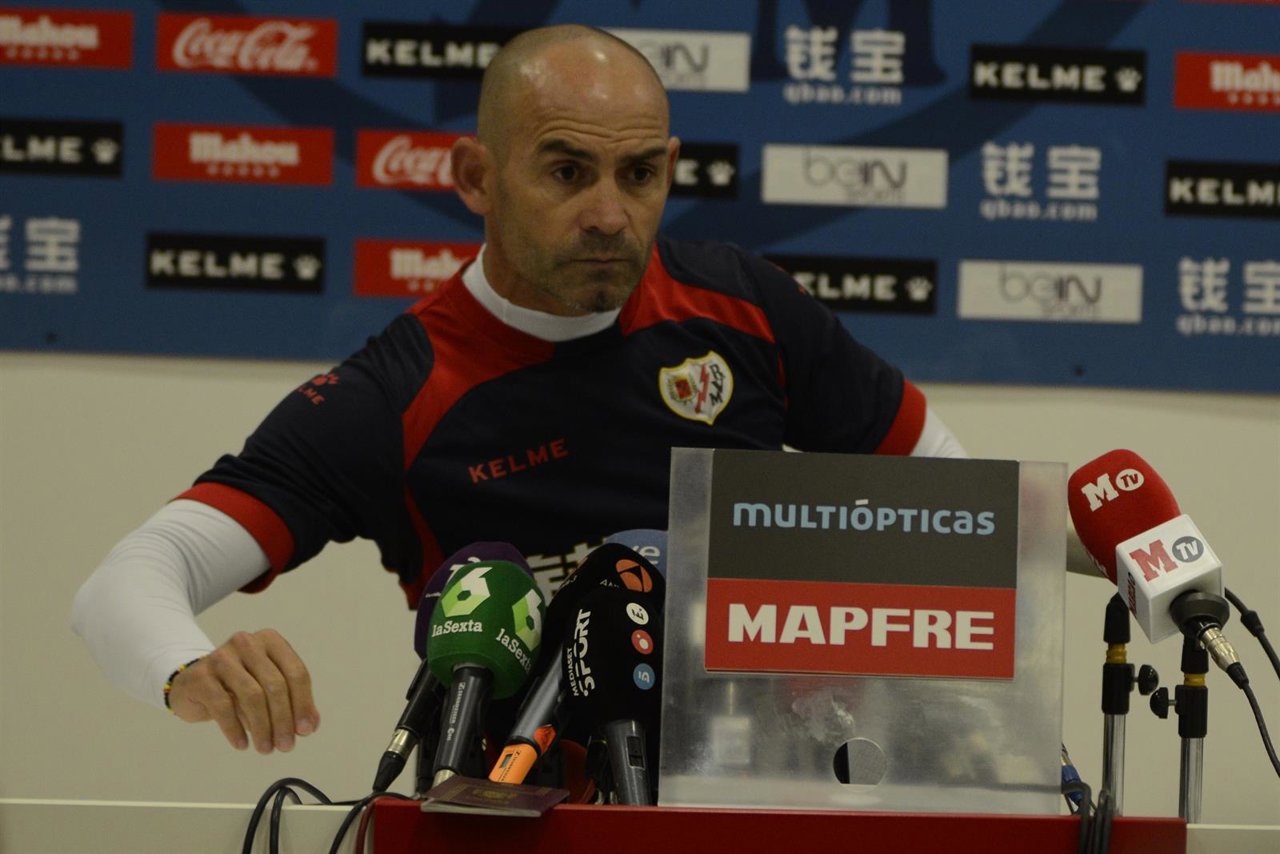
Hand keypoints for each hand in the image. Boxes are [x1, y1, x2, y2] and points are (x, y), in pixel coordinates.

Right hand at [168, 629, 319, 753]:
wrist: (192, 684)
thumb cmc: (237, 686)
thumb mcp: (267, 690)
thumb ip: (292, 704)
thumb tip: (311, 725)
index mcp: (271, 641)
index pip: (296, 673)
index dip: (303, 704)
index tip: (306, 731)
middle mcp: (247, 643)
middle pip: (276, 684)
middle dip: (283, 720)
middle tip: (286, 746)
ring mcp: (222, 657)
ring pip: (252, 695)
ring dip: (262, 728)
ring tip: (266, 749)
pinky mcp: (201, 677)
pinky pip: (223, 706)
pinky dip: (235, 729)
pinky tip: (242, 745)